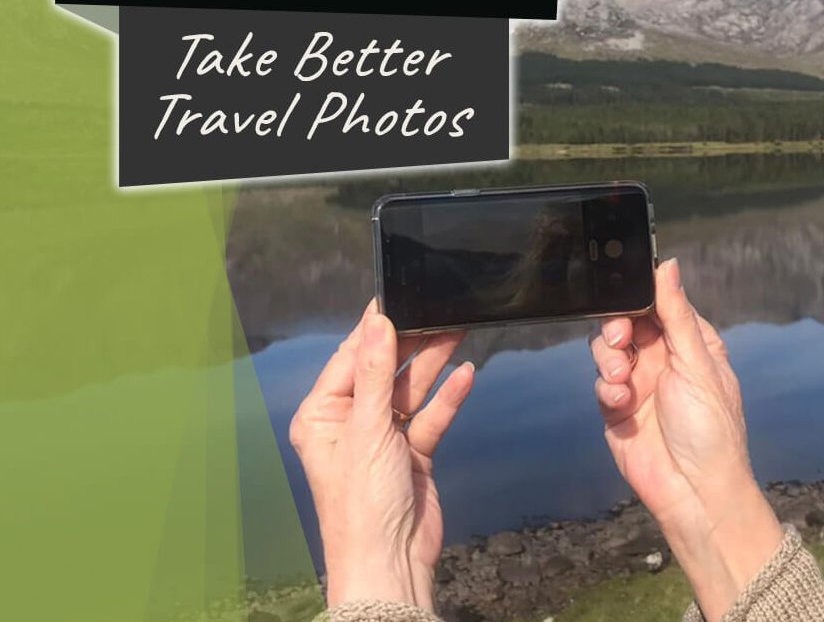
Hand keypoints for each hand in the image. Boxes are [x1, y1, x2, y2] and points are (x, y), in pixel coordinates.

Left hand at [290, 301, 474, 610]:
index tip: (396, 297)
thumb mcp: (368, 430)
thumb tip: (379, 323)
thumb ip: (378, 375)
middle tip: (438, 310)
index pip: (351, 360)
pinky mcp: (413, 454)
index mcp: (323, 416)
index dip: (374, 329)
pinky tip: (465, 375)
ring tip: (457, 330)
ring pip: (411, 391)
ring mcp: (384, 439)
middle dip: (411, 343)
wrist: (390, 561)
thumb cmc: (362, 504)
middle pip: (385, 371)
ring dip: (433, 364)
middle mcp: (351, 424)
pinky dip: (448, 398)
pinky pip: (431, 417)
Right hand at [591, 259, 782, 620]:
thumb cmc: (712, 430)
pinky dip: (607, 389)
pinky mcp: (619, 409)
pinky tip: (621, 403)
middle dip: (617, 326)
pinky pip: (603, 385)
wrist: (695, 491)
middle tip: (621, 339)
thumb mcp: (697, 365)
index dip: (639, 296)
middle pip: (626, 322)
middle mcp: (664, 359)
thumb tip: (668, 267)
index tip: (625, 292)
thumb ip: (677, 315)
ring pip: (608, 350)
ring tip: (621, 379)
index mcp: (691, 343)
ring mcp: (640, 384)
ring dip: (609, 358)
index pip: (659, 304)